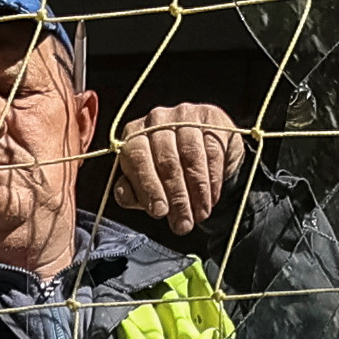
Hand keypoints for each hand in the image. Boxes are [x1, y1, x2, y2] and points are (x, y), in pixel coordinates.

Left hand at [107, 99, 245, 234]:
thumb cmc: (166, 171)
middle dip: (176, 197)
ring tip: (200, 215)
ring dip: (196, 191)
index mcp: (133, 134)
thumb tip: (126, 196)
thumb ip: (133, 191)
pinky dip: (212, 179)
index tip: (160, 212)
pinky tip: (211, 198)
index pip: (138, 158)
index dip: (149, 187)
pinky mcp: (210, 117)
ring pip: (190, 156)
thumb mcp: (146, 182)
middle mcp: (156, 118)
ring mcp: (185, 114)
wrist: (203, 150)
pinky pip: (212, 151)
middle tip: (183, 223)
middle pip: (166, 160)